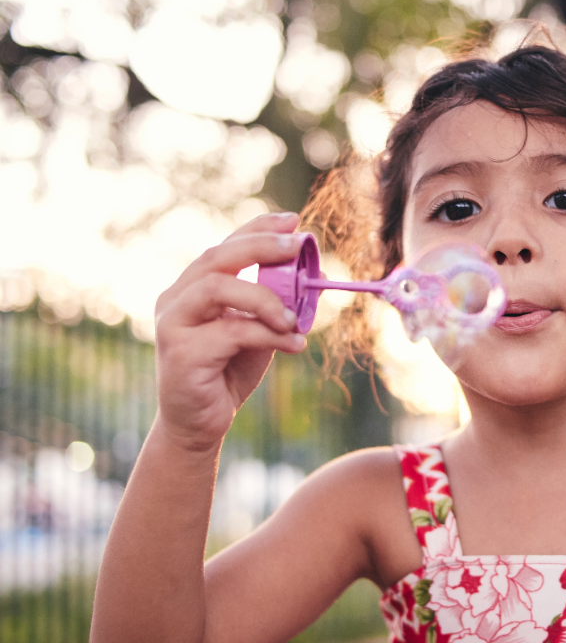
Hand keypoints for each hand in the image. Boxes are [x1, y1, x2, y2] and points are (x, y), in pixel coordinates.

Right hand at [153, 212, 307, 451]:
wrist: (201, 422)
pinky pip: (231, 331)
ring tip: (295, 319)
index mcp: (194, 287)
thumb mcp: (259, 329)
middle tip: (296, 247)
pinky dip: (269, 335)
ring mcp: (173, 323)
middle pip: (217, 257)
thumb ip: (276, 302)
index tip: (293, 221)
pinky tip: (295, 346)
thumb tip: (315, 272)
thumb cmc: (229, 370)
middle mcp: (177, 298)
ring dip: (265, 299)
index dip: (258, 227)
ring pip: (218, 288)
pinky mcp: (180, 352)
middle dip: (261, 246)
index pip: (225, 245)